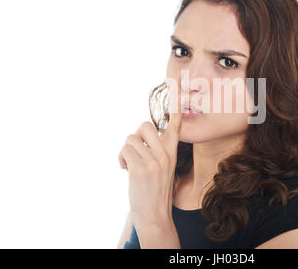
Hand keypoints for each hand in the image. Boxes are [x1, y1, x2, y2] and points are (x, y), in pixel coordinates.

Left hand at [118, 91, 181, 225]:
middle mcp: (165, 153)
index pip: (175, 124)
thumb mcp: (162, 168)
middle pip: (144, 126)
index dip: (175, 104)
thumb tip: (139, 138)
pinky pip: (125, 149)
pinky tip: (125, 169)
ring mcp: (154, 160)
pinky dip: (121, 158)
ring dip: (126, 151)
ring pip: (131, 138)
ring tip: (129, 165)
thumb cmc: (155, 190)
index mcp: (172, 151)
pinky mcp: (141, 167)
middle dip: (135, 137)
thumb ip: (156, 150)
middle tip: (135, 152)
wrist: (154, 215)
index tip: (176, 83)